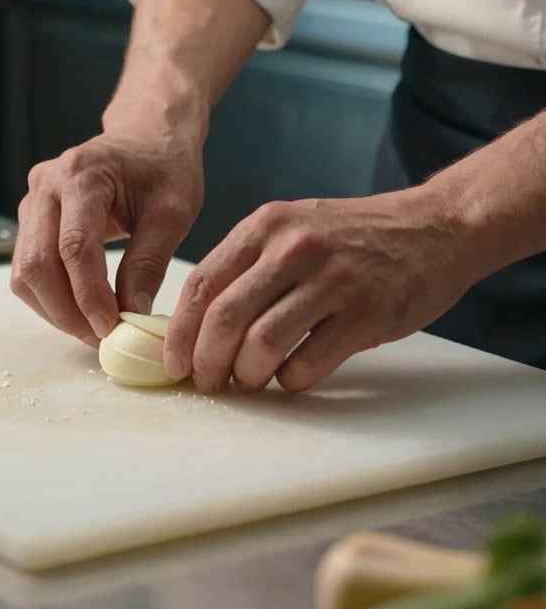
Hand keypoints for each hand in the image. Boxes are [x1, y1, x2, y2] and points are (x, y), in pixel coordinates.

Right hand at [11, 130, 203, 345]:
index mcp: (81, 175)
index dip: (89, 296)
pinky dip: (52, 296)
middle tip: (103, 338)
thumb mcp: (173, 212)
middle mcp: (46, 186)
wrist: (148, 135)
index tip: (112, 329)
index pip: (74, 248)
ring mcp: (33, 202)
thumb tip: (132, 314)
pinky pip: (30, 268)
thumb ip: (149, 263)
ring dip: (56, 309)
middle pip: (37, 264)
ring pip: (25, 272)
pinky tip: (84, 308)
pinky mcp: (33, 219)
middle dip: (67, 311)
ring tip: (96, 327)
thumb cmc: (165, 166)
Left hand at [163, 188, 473, 392]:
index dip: (180, 331)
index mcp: (266, 226)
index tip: (174, 362)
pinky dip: (291, 380)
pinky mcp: (367, 313)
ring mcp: (332, 279)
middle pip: (225, 317)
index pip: (202, 283)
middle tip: (208, 382)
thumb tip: (199, 324)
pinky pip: (309, 363)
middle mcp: (294, 248)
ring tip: (252, 380)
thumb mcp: (292, 229)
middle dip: (207, 362)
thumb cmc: (352, 236)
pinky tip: (292, 375)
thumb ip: (248, 265)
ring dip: (248, 375)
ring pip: (263, 344)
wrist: (433, 227)